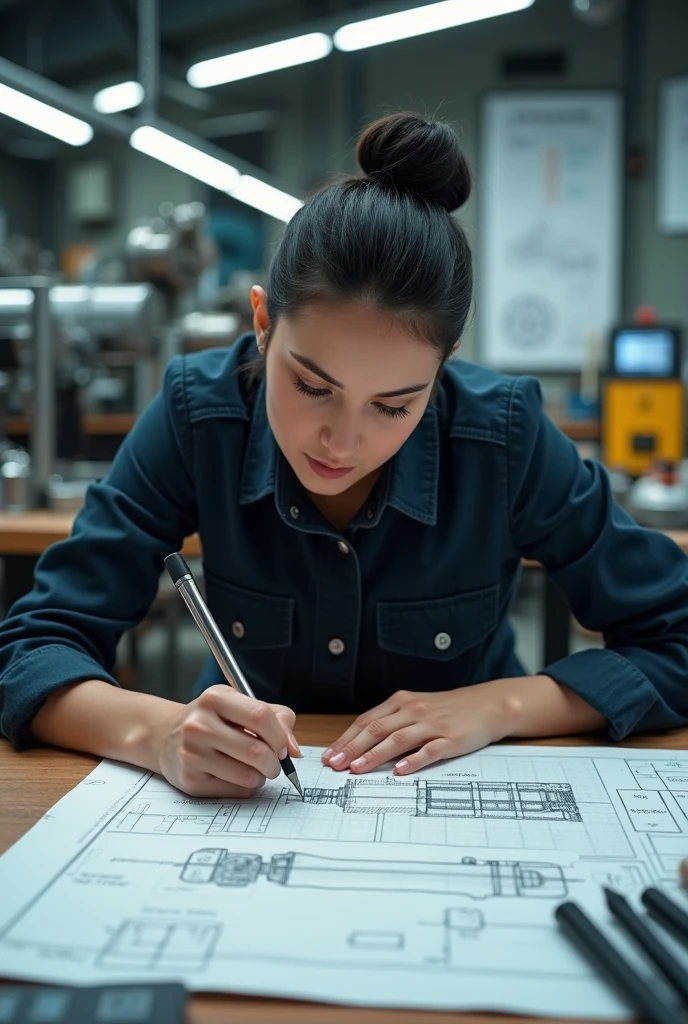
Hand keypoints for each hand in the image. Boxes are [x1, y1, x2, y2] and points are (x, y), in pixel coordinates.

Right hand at [153, 685, 300, 797]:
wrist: (164, 737)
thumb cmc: (213, 719)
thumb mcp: (240, 705)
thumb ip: (276, 718)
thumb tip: (294, 749)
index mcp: (215, 697)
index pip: (260, 716)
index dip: (280, 736)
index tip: (284, 746)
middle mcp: (199, 724)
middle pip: (257, 751)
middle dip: (275, 763)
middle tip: (274, 763)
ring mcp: (192, 754)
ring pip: (248, 776)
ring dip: (261, 776)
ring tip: (254, 767)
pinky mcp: (190, 781)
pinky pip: (235, 791)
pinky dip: (245, 787)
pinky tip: (235, 775)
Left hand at [322, 680, 515, 775]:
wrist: (488, 704)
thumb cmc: (448, 710)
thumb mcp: (416, 708)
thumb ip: (391, 723)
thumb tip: (358, 745)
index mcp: (401, 702)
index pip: (366, 721)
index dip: (346, 739)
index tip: (328, 755)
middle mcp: (413, 710)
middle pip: (376, 729)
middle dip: (352, 748)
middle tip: (334, 765)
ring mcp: (432, 724)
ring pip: (397, 739)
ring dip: (374, 755)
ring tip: (357, 769)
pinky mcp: (451, 739)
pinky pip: (430, 750)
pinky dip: (413, 760)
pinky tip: (400, 770)